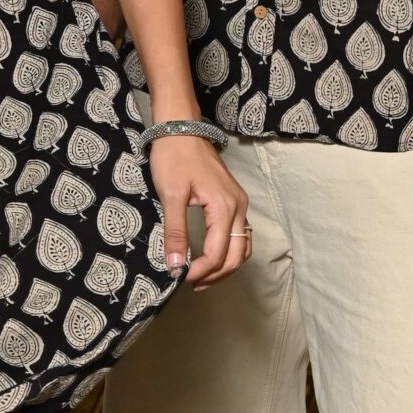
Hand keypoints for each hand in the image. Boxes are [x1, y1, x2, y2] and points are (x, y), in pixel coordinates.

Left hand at [148, 136, 250, 285]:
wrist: (182, 129)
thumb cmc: (174, 158)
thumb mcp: (171, 196)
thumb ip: (175, 232)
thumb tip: (175, 265)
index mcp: (225, 206)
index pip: (218, 253)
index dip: (200, 271)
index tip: (179, 277)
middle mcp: (239, 206)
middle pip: (237, 255)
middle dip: (215, 274)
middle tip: (191, 283)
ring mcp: (240, 203)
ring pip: (242, 247)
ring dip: (225, 266)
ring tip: (201, 277)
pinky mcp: (234, 201)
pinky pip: (240, 234)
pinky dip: (228, 252)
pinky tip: (210, 257)